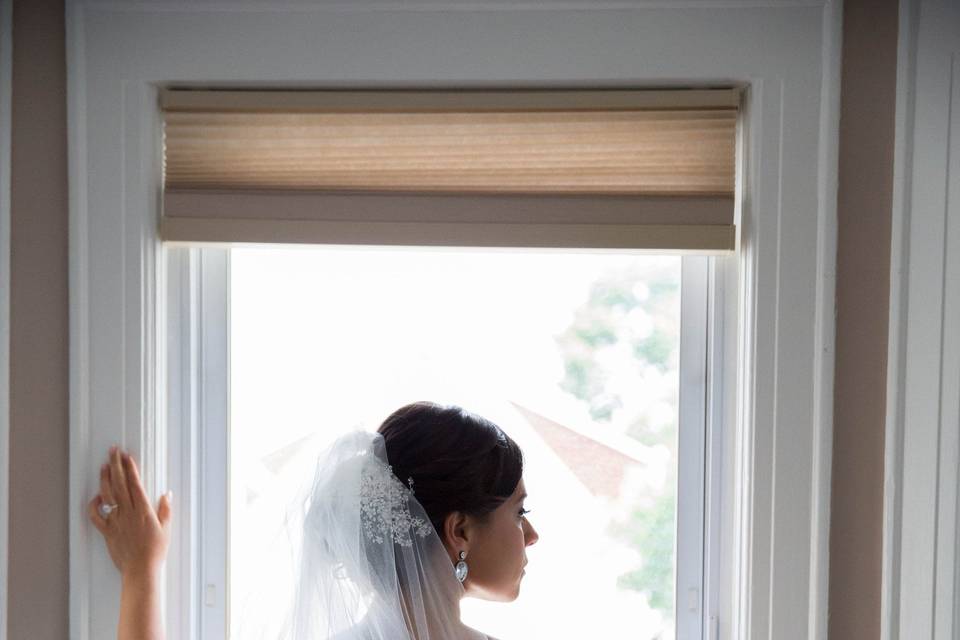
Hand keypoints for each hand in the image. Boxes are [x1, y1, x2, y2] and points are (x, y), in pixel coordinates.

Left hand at [88, 446, 172, 580]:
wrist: (140, 570)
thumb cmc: (155, 551)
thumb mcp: (166, 528)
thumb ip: (165, 509)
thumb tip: (166, 493)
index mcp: (143, 510)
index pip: (135, 483)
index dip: (130, 468)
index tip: (127, 456)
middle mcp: (128, 512)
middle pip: (119, 484)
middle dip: (116, 465)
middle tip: (113, 451)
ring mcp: (116, 521)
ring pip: (107, 495)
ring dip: (105, 479)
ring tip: (104, 466)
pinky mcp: (107, 531)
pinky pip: (96, 515)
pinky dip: (94, 504)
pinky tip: (96, 496)